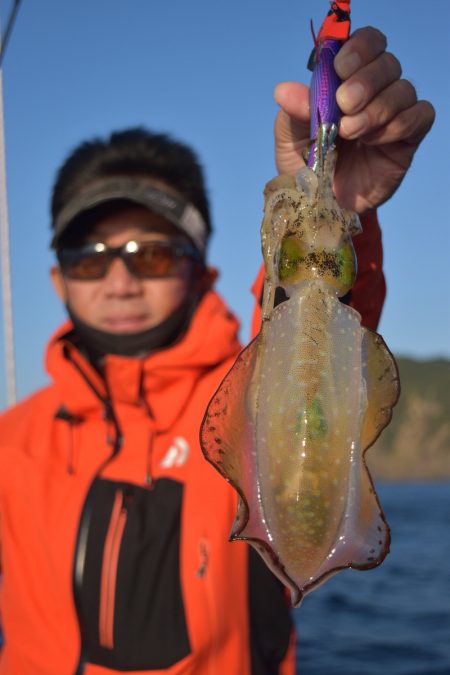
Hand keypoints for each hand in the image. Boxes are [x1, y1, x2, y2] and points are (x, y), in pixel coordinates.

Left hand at [274, 27, 434, 212]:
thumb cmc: (306, 167)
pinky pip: (420, 116)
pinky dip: (398, 124)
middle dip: (366, 80)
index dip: (358, 48)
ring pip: (403, 90)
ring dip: (377, 108)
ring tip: (350, 132)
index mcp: (345, 81)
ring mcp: (392, 114)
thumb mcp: (290, 139)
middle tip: (344, 104)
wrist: (320, 206)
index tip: (340, 68)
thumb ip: (293, 112)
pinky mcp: (408, 139)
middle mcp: (373, 91)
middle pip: (386, 63)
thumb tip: (284, 90)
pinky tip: (373, 142)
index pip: (365, 44)